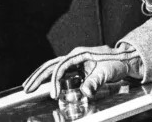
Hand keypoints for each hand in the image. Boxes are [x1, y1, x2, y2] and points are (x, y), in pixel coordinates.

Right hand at [22, 44, 141, 98]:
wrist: (125, 58)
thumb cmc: (116, 63)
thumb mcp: (107, 73)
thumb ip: (95, 82)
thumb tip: (85, 92)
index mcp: (78, 55)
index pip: (60, 68)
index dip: (54, 81)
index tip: (53, 95)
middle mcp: (73, 57)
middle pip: (50, 66)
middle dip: (37, 77)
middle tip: (26, 88)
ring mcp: (73, 62)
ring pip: (52, 68)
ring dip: (39, 77)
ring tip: (28, 86)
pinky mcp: (75, 68)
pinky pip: (59, 73)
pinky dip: (49, 79)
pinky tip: (42, 85)